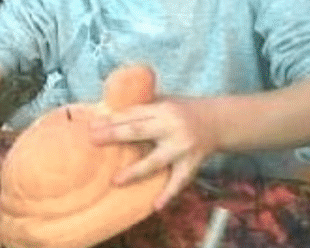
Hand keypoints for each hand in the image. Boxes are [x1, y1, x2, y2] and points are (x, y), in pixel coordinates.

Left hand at [90, 99, 218, 209]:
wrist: (218, 122)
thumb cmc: (181, 111)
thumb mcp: (163, 102)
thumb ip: (140, 107)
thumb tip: (105, 113)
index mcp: (162, 109)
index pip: (133, 114)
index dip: (112, 119)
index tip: (92, 125)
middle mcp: (172, 128)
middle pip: (139, 131)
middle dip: (115, 135)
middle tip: (93, 140)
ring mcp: (182, 148)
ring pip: (156, 161)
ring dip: (135, 171)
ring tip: (115, 180)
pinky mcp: (191, 164)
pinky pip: (178, 182)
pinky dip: (168, 194)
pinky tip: (155, 206)